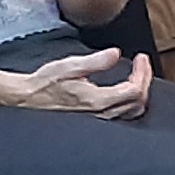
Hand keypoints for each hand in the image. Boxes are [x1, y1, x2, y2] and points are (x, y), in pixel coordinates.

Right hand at [12, 46, 152, 120]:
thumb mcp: (70, 66)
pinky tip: (126, 89)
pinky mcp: (96, 121)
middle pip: (138, 102)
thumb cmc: (46, 83)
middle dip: (145, 80)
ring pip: (133, 111)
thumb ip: (95, 61)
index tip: (141, 58)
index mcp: (97, 100)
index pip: (134, 90)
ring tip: (138, 75)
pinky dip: (131, 101)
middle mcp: (102, 114)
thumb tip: (116, 54)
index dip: (143, 72)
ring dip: (140, 92)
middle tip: (142, 63)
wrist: (29, 98)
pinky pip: (123, 115)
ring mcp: (99, 120)